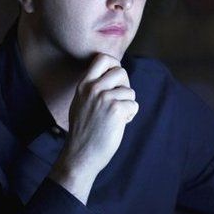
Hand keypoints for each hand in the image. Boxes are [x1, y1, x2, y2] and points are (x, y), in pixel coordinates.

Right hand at [49, 54, 137, 202]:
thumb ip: (92, 88)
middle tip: (119, 100)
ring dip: (127, 104)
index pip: (103, 59)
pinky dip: (130, 115)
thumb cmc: (83, 131)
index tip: (115, 78)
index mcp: (83, 85)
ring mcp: (104, 98)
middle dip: (125, 86)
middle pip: (121, 72)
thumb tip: (113, 74)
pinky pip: (133, 105)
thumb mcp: (80, 103)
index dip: (114, 65)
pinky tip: (118, 124)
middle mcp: (93, 88)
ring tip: (115, 117)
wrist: (81, 154)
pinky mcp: (116, 110)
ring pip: (129, 91)